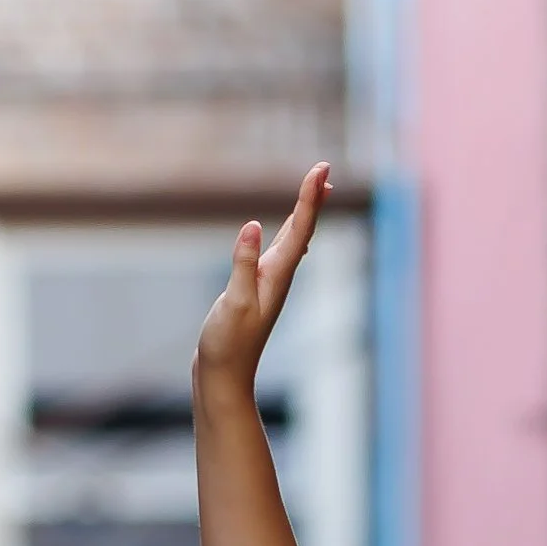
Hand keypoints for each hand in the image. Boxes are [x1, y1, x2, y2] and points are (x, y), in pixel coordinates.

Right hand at [195, 163, 328, 399]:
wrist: (223, 377)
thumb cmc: (228, 345)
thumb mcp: (234, 302)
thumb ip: (243, 265)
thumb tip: (252, 227)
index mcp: (277, 276)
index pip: (300, 228)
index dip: (310, 196)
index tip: (321, 168)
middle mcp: (279, 278)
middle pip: (302, 231)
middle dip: (312, 200)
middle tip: (324, 172)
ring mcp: (269, 286)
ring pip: (293, 242)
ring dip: (303, 216)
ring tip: (314, 195)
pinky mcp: (256, 293)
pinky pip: (279, 255)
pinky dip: (287, 236)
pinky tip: (288, 236)